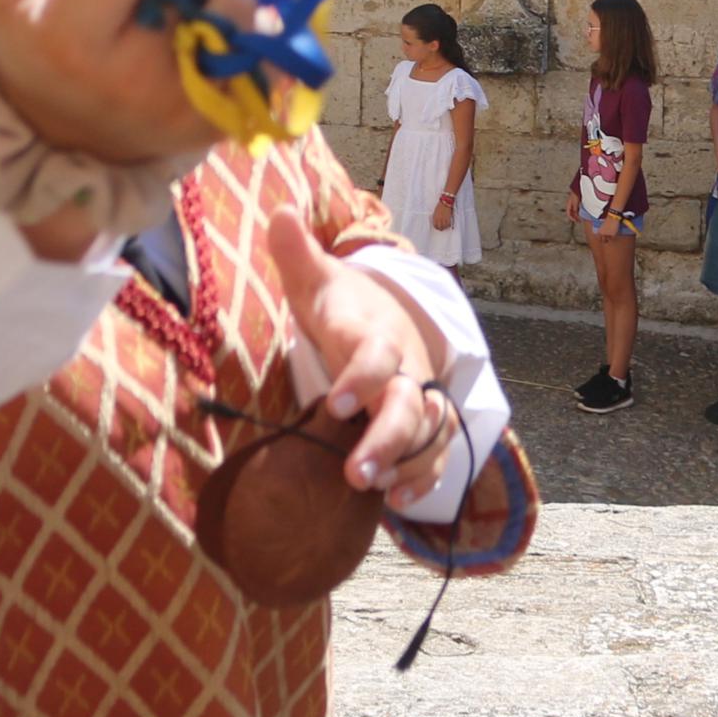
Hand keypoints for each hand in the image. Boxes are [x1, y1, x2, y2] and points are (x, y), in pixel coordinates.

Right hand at [0, 0, 228, 168]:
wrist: (68, 136)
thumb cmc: (39, 42)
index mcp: (71, 39)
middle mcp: (132, 79)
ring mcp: (185, 105)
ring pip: (237, 2)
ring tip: (172, 12)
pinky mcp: (225, 120)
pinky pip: (263, 44)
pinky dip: (239, 28)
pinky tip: (201, 39)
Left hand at [263, 211, 462, 506]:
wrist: (393, 316)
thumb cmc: (343, 307)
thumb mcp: (318, 282)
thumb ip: (299, 256)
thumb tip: (280, 213)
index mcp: (375, 335)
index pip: (376, 355)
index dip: (361, 378)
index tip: (337, 405)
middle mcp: (406, 369)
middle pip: (410, 405)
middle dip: (388, 439)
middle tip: (355, 473)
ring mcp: (421, 399)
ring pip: (430, 434)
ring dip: (405, 463)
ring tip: (371, 488)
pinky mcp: (427, 427)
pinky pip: (437, 456)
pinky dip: (422, 479)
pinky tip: (396, 502)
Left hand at [430, 187, 458, 229]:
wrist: (445, 201)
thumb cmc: (440, 205)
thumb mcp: (436, 211)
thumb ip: (436, 216)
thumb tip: (437, 221)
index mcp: (435, 217)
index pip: (435, 225)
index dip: (436, 227)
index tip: (437, 227)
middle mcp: (439, 218)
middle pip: (439, 227)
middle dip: (440, 228)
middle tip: (441, 228)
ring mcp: (444, 218)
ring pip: (444, 226)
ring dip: (444, 227)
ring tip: (445, 227)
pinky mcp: (448, 217)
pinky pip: (448, 224)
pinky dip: (448, 225)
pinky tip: (448, 225)